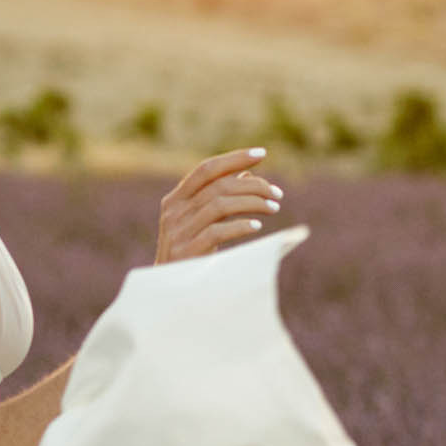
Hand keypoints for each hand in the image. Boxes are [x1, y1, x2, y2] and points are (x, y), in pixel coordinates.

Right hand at [155, 149, 285, 263]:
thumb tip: (248, 174)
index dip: (234, 158)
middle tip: (277, 193)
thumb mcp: (200, 223)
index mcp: (175, 200)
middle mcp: (173, 212)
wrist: (168, 292)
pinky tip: (256, 227)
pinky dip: (239, 226)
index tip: (261, 153)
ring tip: (273, 207)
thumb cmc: (189, 255)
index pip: (206, 169)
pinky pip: (216, 232)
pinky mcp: (186, 252)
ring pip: (219, 205)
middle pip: (218, 186)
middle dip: (253, 185)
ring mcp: (177, 232)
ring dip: (252, 203)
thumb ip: (219, 198)